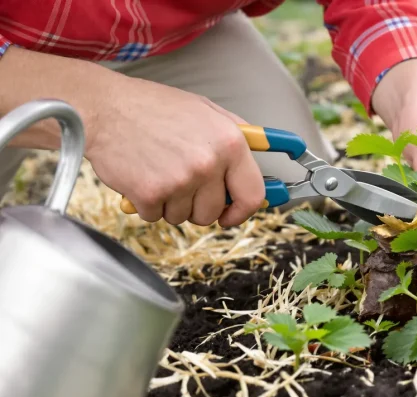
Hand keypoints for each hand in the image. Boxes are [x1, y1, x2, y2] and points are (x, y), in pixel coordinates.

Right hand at [85, 76, 264, 226]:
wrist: (105, 108)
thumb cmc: (153, 108)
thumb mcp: (205, 109)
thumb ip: (235, 134)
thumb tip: (259, 157)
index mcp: (230, 143)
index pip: (253, 194)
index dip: (242, 210)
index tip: (231, 214)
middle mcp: (208, 164)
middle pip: (212, 212)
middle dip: (197, 204)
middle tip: (180, 183)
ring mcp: (180, 181)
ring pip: (183, 217)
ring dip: (171, 203)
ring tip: (159, 172)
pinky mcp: (151, 194)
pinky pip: (155, 216)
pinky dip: (147, 203)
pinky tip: (141, 176)